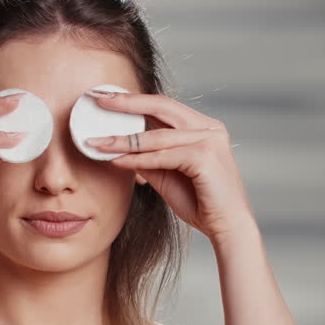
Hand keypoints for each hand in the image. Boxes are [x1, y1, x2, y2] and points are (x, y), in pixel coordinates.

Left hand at [83, 90, 253, 242]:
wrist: (228, 227)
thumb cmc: (201, 202)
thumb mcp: (166, 174)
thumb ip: (147, 158)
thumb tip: (118, 147)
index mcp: (203, 127)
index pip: (164, 106)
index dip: (134, 100)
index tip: (107, 97)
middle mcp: (209, 128)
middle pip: (161, 106)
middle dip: (126, 103)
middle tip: (98, 99)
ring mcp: (209, 140)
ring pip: (157, 135)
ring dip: (123, 139)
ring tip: (97, 142)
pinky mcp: (205, 157)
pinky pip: (163, 156)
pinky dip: (138, 159)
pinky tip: (116, 160)